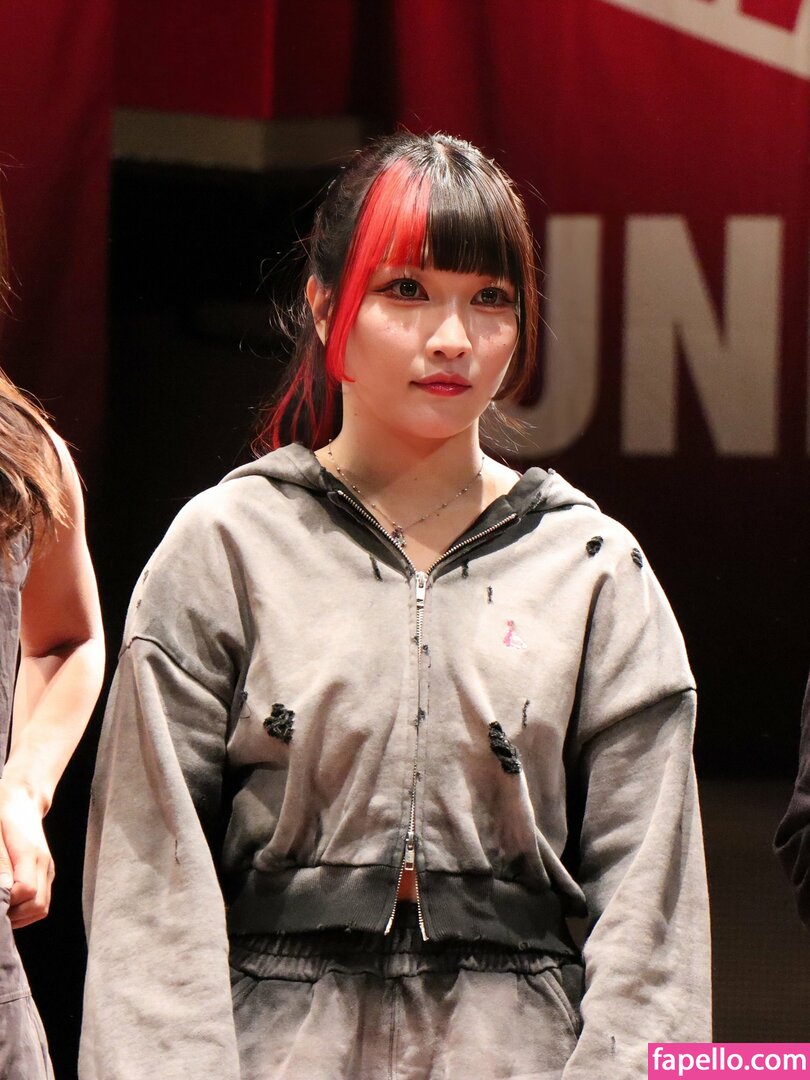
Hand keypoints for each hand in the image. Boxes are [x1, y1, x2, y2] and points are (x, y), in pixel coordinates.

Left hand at [0, 780, 54, 927]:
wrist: (22, 798)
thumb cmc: (2, 813)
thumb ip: (0, 862)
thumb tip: (2, 890)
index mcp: (30, 853)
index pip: (24, 891)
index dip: (6, 901)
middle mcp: (44, 864)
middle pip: (36, 906)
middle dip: (13, 915)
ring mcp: (48, 869)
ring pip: (41, 908)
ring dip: (20, 915)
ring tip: (1, 905)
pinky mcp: (46, 872)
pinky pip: (41, 902)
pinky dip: (25, 910)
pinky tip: (9, 901)